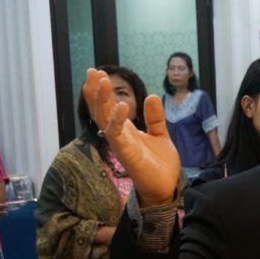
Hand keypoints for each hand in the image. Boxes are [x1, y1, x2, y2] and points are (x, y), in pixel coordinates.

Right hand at [82, 68, 179, 205]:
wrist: (166, 187)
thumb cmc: (160, 164)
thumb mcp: (160, 134)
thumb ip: (155, 117)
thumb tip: (152, 95)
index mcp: (125, 130)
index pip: (108, 107)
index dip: (102, 91)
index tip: (98, 72)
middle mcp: (118, 135)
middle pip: (101, 110)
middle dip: (95, 91)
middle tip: (93, 71)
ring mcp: (120, 144)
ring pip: (104, 119)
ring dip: (102, 100)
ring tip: (103, 81)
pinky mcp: (126, 154)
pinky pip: (117, 135)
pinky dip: (117, 121)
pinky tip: (122, 106)